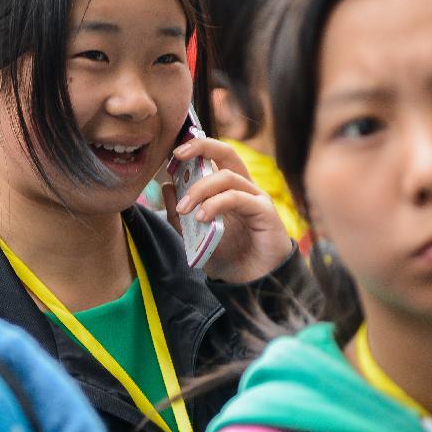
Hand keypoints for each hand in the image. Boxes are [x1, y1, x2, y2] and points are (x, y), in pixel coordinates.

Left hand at [162, 136, 291, 283]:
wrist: (250, 285)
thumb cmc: (227, 257)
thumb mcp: (194, 236)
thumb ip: (179, 215)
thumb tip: (166, 185)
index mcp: (227, 189)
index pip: (213, 157)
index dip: (195, 148)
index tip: (172, 154)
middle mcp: (243, 188)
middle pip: (227, 152)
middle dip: (202, 146)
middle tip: (178, 154)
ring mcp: (255, 197)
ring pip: (227, 176)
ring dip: (200, 189)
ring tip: (183, 209)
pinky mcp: (265, 211)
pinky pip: (238, 197)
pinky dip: (216, 203)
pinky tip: (201, 218)